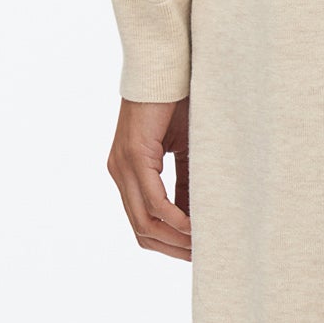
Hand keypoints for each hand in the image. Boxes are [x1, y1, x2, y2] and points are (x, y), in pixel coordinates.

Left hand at [108, 96, 190, 260]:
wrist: (166, 65)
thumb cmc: (178, 102)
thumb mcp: (185, 149)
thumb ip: (186, 182)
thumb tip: (197, 215)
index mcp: (130, 172)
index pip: (144, 223)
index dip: (170, 243)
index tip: (197, 253)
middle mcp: (120, 173)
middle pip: (141, 231)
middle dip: (173, 249)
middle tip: (203, 257)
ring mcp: (123, 166)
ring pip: (144, 222)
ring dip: (175, 239)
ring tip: (203, 246)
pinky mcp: (134, 156)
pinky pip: (152, 202)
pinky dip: (175, 219)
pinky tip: (195, 227)